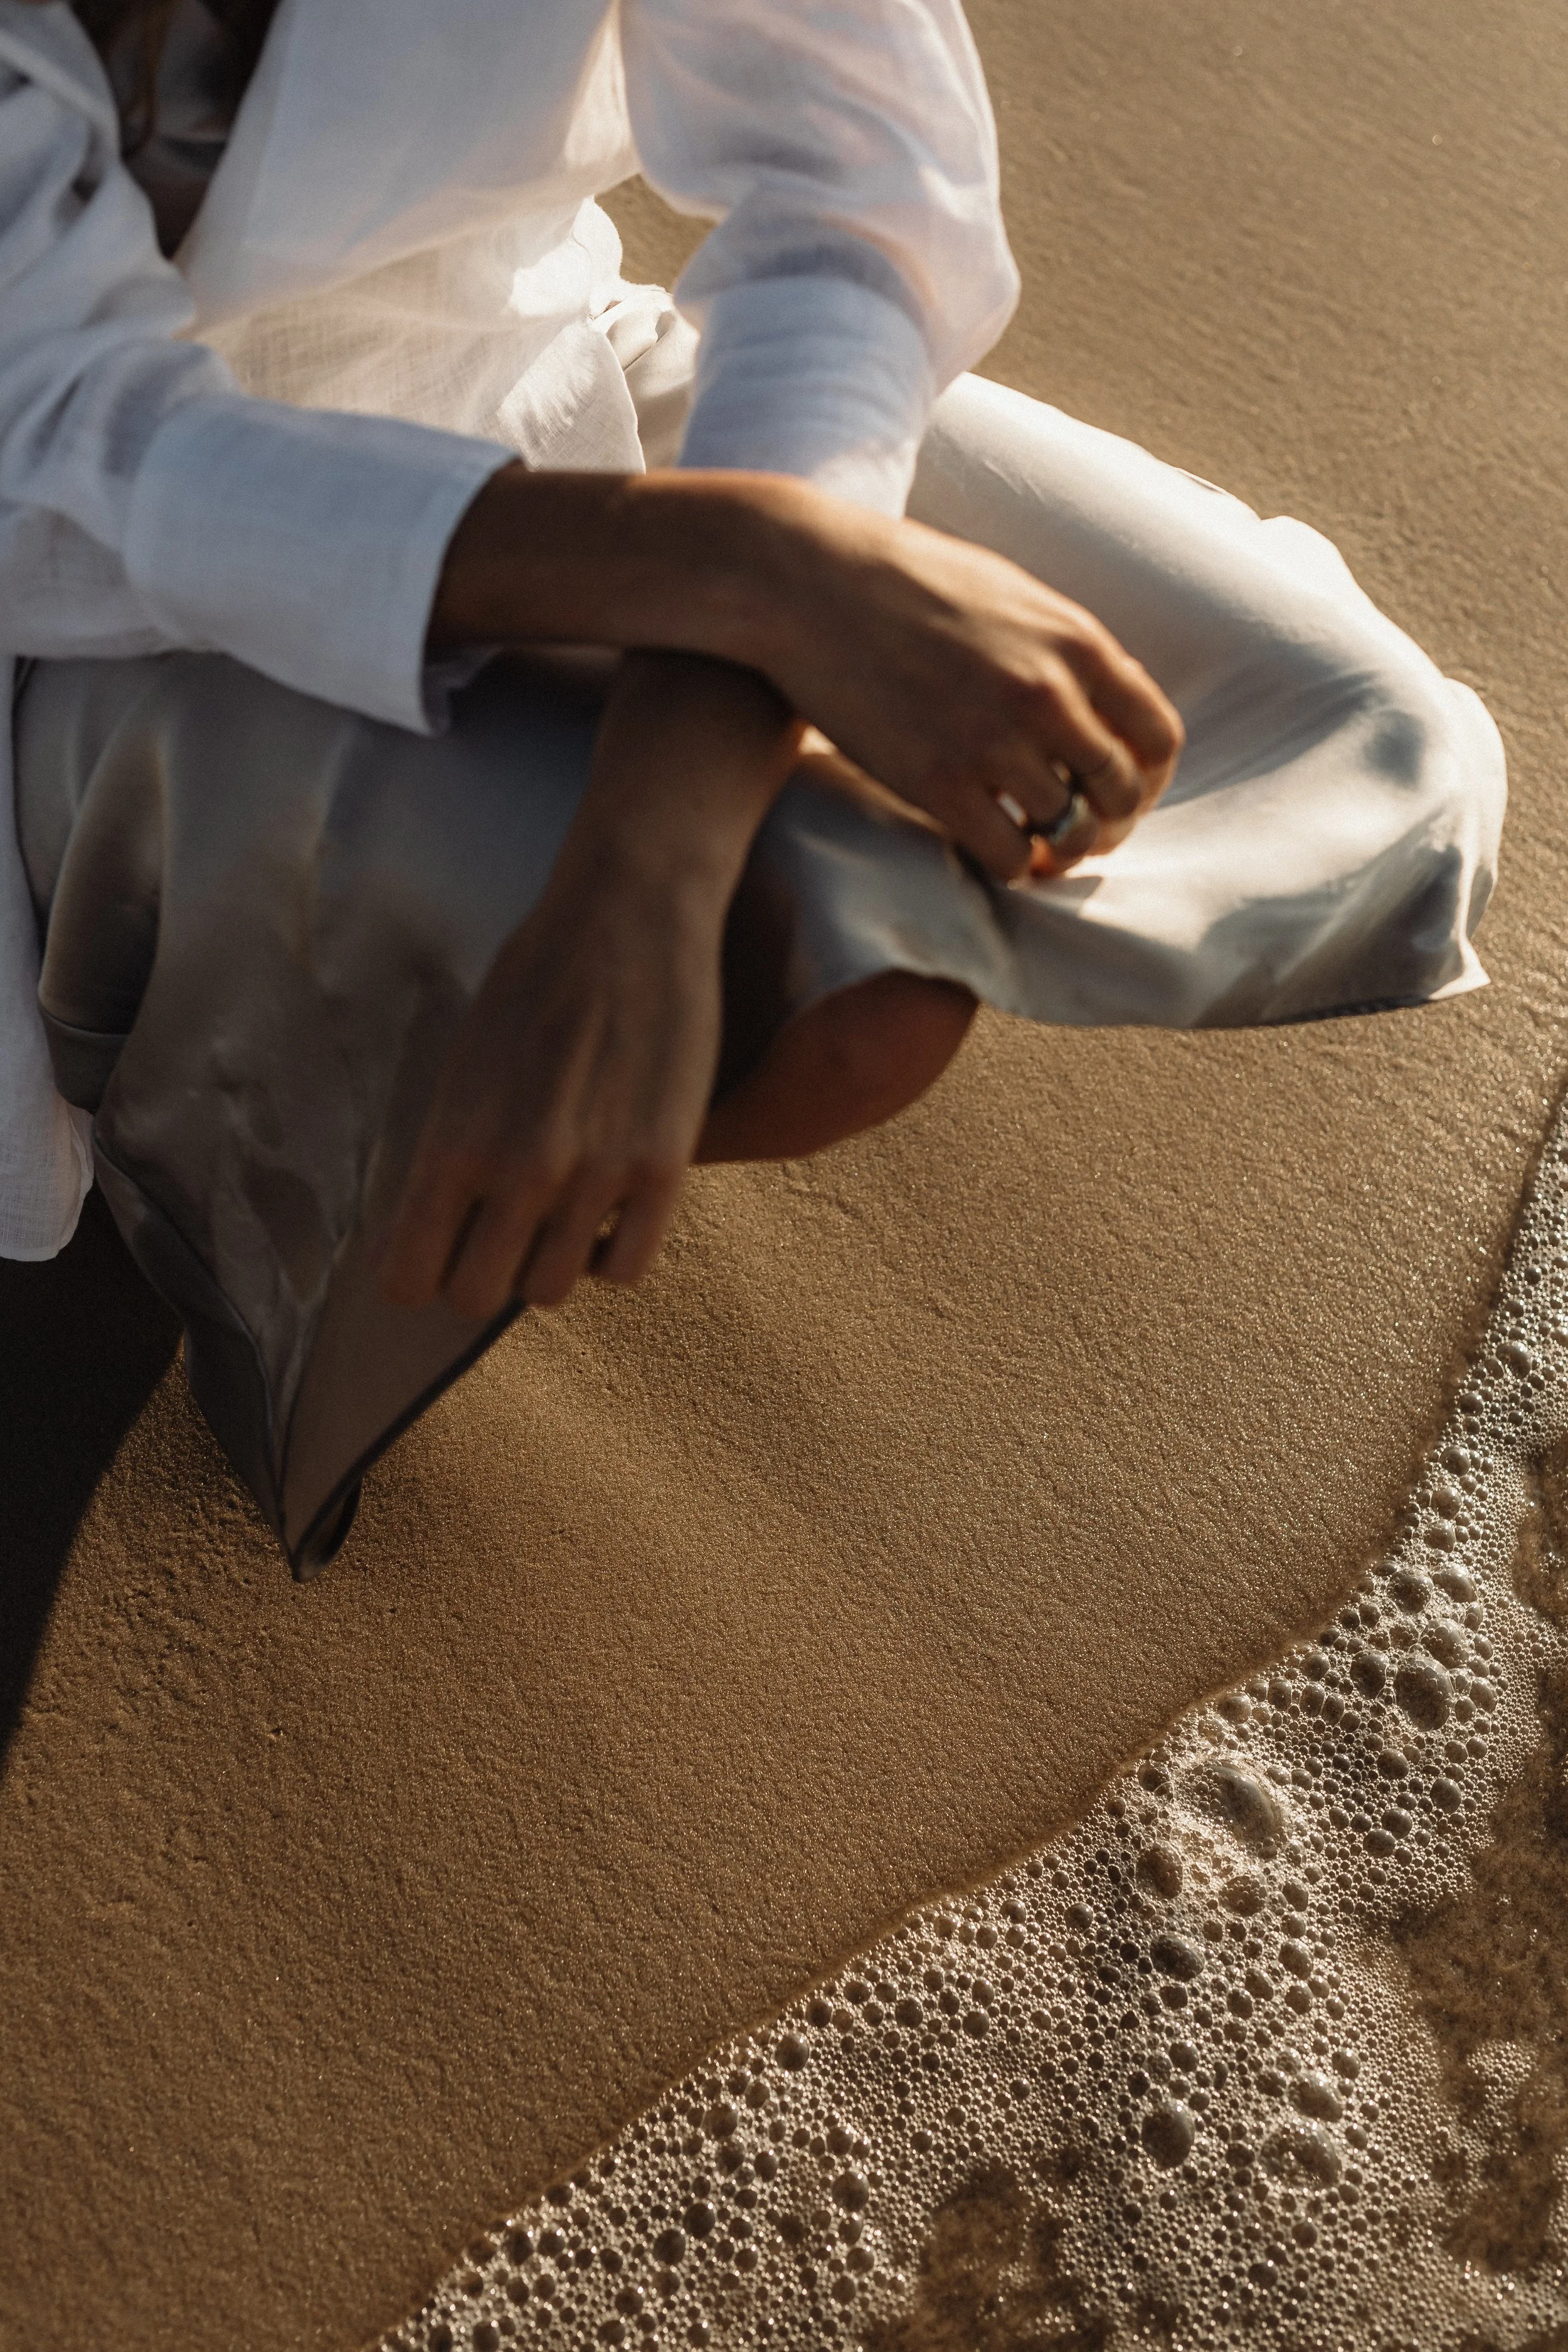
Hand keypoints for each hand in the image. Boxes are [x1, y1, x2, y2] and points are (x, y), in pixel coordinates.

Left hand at [375, 653, 799, 1318]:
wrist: (628, 912)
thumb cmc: (534, 978)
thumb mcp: (462, 1063)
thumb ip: (445, 1154)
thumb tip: (420, 1235)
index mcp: (452, 1140)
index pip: (407, 1277)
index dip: (415, 1275)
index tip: (433, 1255)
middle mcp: (520, 1169)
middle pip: (476, 1295)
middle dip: (478, 1274)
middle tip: (495, 1234)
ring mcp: (596, 1174)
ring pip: (550, 1291)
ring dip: (546, 1262)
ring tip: (554, 1213)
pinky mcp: (663, 1168)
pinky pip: (626, 1268)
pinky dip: (609, 1254)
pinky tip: (605, 1212)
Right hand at [759, 500, 1184, 881]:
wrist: (808, 583)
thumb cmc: (904, 580)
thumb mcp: (1012, 594)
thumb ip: (1064, 649)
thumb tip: (1103, 701)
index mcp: (1077, 644)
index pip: (1157, 737)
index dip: (1147, 779)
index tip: (1122, 793)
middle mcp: (1049, 697)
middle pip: (1119, 794)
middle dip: (1109, 823)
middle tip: (1081, 833)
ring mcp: (995, 744)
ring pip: (1068, 833)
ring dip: (1059, 850)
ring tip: (1037, 846)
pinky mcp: (939, 784)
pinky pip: (1008, 857)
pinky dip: (1012, 866)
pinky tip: (996, 852)